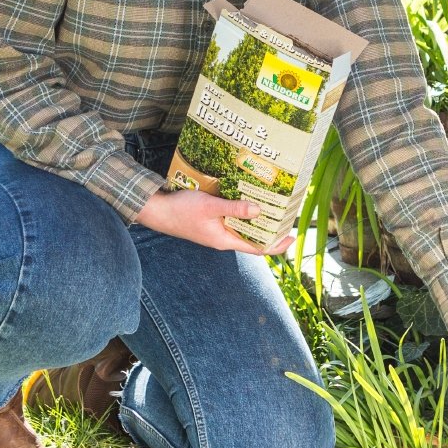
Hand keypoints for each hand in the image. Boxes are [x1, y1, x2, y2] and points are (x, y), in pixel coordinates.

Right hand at [136, 189, 296, 255]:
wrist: (157, 211)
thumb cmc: (181, 210)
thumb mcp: (210, 207)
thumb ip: (235, 209)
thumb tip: (260, 210)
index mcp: (225, 240)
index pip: (257, 249)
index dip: (276, 245)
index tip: (291, 237)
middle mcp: (223, 238)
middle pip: (252, 238)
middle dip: (270, 230)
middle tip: (286, 216)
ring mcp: (216, 230)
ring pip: (242, 228)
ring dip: (257, 219)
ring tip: (272, 206)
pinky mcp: (210, 222)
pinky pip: (231, 219)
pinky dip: (242, 211)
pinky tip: (246, 198)